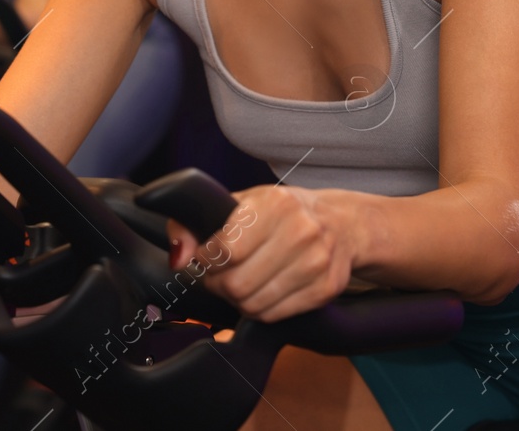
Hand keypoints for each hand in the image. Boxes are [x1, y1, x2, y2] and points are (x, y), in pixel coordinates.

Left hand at [165, 185, 356, 322]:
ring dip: (236, 300)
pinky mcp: (326, 289)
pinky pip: (273, 316)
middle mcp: (300, 231)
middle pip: (236, 283)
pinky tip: (261, 291)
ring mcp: (316, 262)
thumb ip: (197, 223)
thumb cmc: (282, 213)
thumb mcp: (241, 203)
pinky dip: (258, 310)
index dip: (205, 260)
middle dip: (217, 284)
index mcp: (275, 204)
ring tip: (239, 282)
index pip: (225, 249)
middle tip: (219, 274)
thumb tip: (177, 257)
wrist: (341, 223)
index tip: (204, 257)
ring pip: (253, 304)